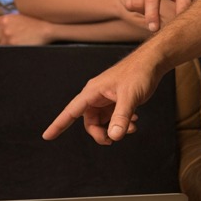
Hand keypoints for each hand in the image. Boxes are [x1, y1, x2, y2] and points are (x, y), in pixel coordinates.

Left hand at [0, 12, 52, 44]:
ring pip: (1, 45)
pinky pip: (7, 50)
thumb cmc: (36, 23)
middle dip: (2, 39)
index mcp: (6, 18)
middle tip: (12, 40)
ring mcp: (8, 36)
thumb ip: (9, 20)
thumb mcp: (20, 16)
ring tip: (17, 43)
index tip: (3, 34)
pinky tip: (19, 47)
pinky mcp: (13, 45)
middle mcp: (4, 27)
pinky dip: (11, 49)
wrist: (46, 29)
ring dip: (7, 45)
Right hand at [42, 51, 160, 144]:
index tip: (47, 136)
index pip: (71, 111)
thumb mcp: (130, 97)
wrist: (153, 61)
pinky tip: (134, 122)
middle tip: (114, 139)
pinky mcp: (117, 99)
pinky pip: (112, 117)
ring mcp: (107, 98)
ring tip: (132, 128)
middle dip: (100, 133)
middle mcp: (96, 95)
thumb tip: (113, 137)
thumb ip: (121, 117)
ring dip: (113, 128)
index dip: (59, 124)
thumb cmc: (139, 73)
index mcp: (93, 92)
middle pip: (89, 121)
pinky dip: (121, 123)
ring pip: (102, 120)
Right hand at [117, 0, 200, 31]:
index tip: (154, 28)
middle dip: (147, 13)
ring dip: (140, 10)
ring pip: (129, 5)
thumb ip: (185, 1)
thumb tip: (180, 18)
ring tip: (151, 4)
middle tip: (158, 11)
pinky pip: (124, 2)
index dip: (152, 14)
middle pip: (137, 3)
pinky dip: (134, 6)